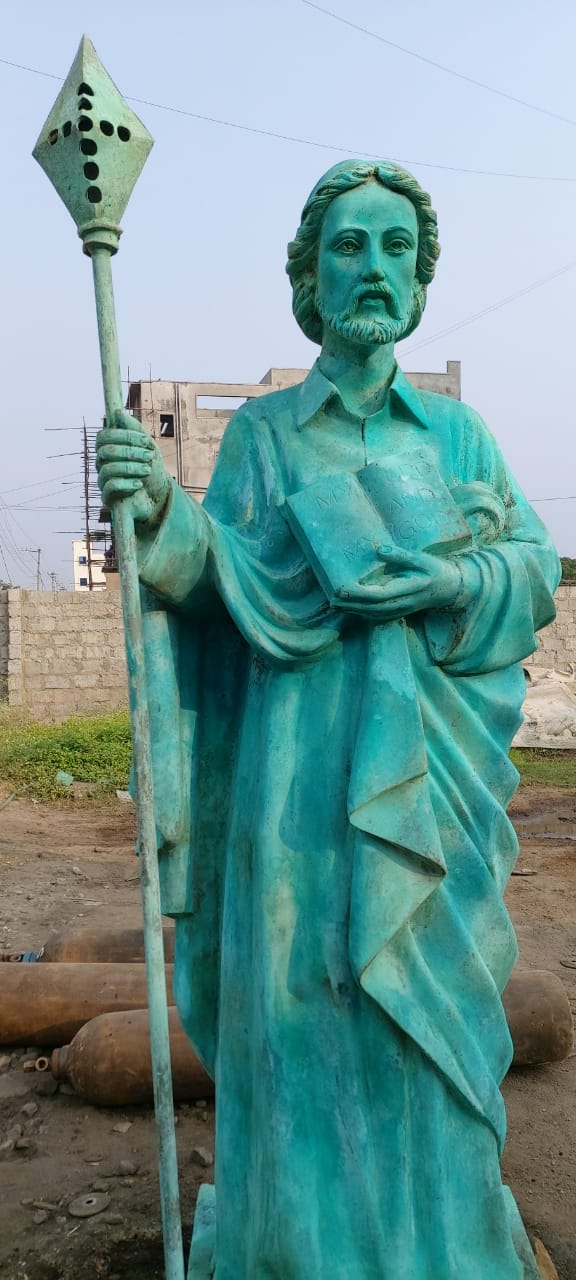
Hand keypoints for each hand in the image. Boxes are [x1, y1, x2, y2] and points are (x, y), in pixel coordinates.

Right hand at [96, 410, 170, 525]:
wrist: (158, 496)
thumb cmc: (149, 467)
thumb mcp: (146, 445)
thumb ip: (132, 428)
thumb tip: (117, 412)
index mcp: (107, 448)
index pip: (104, 436)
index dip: (125, 436)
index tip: (147, 441)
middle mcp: (101, 463)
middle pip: (106, 451)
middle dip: (131, 452)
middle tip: (150, 456)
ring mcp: (103, 480)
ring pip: (109, 469)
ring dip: (132, 468)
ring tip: (148, 470)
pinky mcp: (107, 498)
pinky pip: (110, 486)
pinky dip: (127, 483)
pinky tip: (139, 484)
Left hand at [336, 545, 462, 619]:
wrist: (450, 589)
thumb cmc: (434, 570)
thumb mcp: (421, 559)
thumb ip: (400, 555)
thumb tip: (379, 550)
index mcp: (407, 589)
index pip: (378, 595)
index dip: (358, 594)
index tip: (342, 587)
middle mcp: (402, 603)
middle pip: (372, 608)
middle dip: (351, 605)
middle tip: (332, 598)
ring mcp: (401, 610)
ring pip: (373, 614)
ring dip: (354, 611)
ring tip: (335, 604)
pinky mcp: (399, 612)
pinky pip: (378, 616)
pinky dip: (363, 614)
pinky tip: (351, 609)